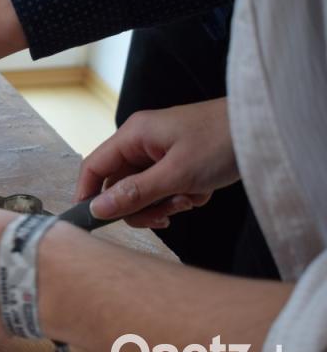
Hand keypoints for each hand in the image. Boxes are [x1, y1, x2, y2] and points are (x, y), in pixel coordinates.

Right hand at [76, 98, 238, 227]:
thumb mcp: (176, 174)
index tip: (92, 222)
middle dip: (141, 205)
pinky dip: (180, 196)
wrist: (264, 129)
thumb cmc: (220, 142)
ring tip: (189, 199)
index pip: (94, 167)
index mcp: (133, 136)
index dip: (88, 195)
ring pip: (144, 191)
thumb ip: (134, 193)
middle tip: (164, 216)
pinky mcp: (177, 162)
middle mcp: (141, 143)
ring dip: (164, 202)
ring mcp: (159, 153)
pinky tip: (200, 191)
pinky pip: (164, 188)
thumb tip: (97, 209)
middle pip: (120, 185)